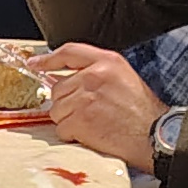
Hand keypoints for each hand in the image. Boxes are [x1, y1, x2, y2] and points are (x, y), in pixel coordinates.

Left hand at [43, 44, 160, 169]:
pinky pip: (61, 129)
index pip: (69, 52)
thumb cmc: (141, 111)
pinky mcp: (80, 120)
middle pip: (57, 88)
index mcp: (106, 62)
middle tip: (87, 113)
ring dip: (69, 120)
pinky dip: (72, 135)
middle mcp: (93, 76)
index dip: (48, 58)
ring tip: (92, 123)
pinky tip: (90, 134)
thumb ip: (96, 73)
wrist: (153, 135)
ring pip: (56, 110)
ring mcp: (84, 98)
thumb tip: (67, 80)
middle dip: (66, 103)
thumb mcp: (123, 78)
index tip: (35, 63)